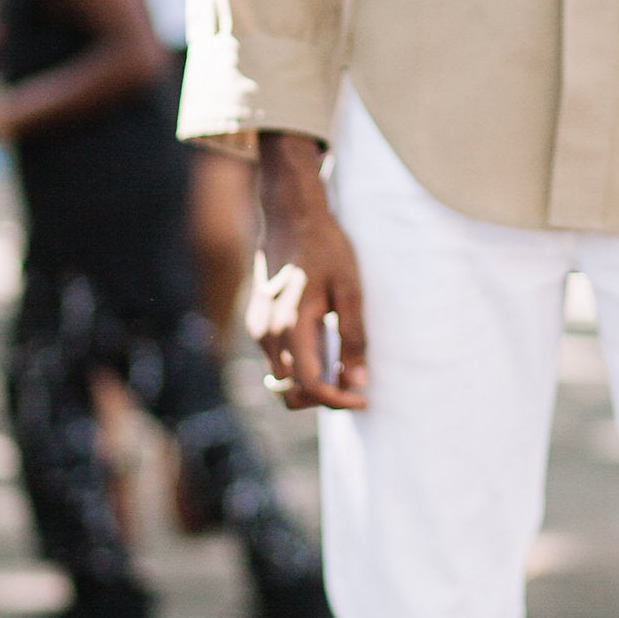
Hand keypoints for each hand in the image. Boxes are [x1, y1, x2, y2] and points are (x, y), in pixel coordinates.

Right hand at [251, 131, 369, 412]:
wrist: (291, 217)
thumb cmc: (325, 249)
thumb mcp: (350, 290)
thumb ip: (353, 336)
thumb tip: (357, 381)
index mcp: (292, 326)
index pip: (310, 385)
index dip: (337, 400)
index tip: (362, 398)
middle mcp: (267, 334)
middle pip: (289, 392)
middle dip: (321, 397)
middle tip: (352, 382)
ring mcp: (257, 329)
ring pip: (280, 380)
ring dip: (308, 384)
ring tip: (340, 366)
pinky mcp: (256, 322)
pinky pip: (275, 361)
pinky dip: (297, 368)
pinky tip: (323, 349)